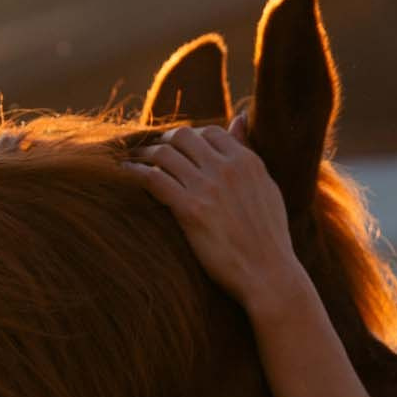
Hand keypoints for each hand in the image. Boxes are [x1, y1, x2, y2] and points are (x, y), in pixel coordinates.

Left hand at [125, 114, 305, 315]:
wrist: (269, 276)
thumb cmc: (270, 239)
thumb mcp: (267, 189)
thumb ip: (249, 153)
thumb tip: (238, 119)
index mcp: (247, 162)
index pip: (211, 132)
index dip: (192, 138)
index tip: (180, 150)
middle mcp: (227, 169)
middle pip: (183, 137)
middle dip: (165, 142)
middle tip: (154, 154)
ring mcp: (208, 188)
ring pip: (164, 154)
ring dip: (146, 155)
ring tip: (136, 162)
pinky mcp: (190, 210)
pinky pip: (153, 179)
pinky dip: (136, 173)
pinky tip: (126, 174)